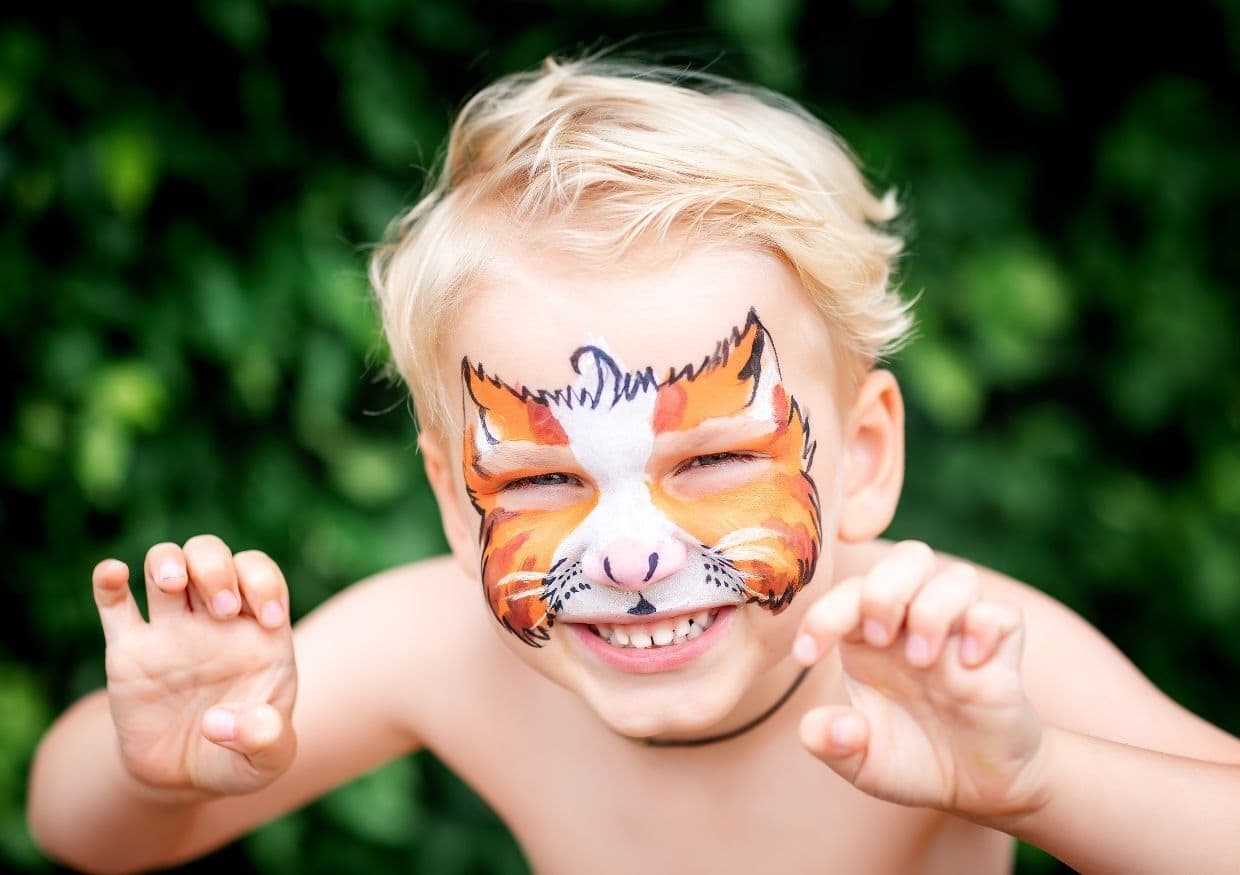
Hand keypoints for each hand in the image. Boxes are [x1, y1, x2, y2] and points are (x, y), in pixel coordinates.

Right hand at [92, 535, 297, 798]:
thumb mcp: (267, 762)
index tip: (269, 620)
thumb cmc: (238, 758)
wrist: (185, 778)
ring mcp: (170, 631)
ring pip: (165, 563)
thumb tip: (221, 724)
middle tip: (222, 610)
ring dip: (169, 560)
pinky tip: (114, 573)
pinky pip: (114, 602)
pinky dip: (109, 581)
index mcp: (257, 632)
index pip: (261, 574)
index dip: (265, 582)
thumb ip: (266, 741)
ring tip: (172, 585)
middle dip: (216, 568)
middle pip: (211, 555)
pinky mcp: (128, 651)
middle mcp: (213, 620)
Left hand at [793, 540, 1047, 821]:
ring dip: (933, 609)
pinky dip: (983, 629)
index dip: (821, 613)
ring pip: (958, 576)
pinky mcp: (1003, 655)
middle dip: (885, 589)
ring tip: (921, 659)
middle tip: (878, 640)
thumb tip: (823, 728)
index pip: (848, 593)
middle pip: (908, 558)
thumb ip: (831, 743)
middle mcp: (916, 623)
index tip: (806, 655)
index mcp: (870, 635)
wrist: (977, 791)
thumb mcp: (860, 762)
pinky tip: (969, 666)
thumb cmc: (911, 758)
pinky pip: (1002, 614)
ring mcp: (962, 634)